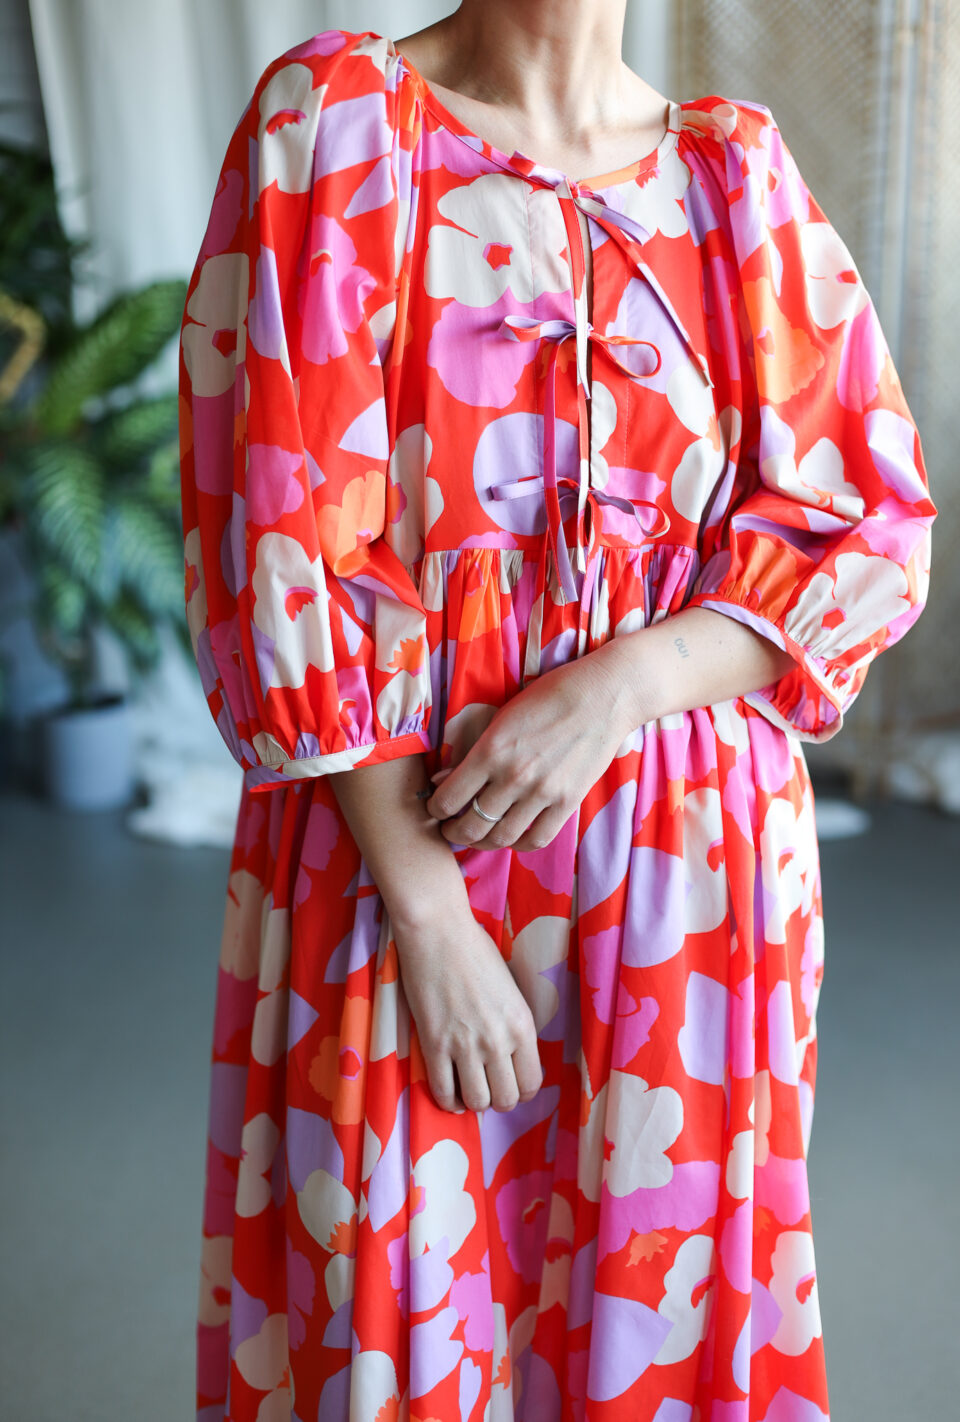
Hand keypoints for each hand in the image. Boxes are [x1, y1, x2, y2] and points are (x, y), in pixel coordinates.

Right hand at [392, 898, 542, 1113]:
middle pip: (506, 1099)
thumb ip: (513, 1025)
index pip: (531, 1083)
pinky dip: (447, 1100)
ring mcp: (465, 1045)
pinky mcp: (434, 1045)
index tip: (510, 1084)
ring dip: (474, 1101)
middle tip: (488, 1086)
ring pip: (477, 1102)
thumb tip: (508, 1056)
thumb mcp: (511, 990)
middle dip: (499, 1099)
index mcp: (522, 1025)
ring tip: (468, 1088)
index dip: (521, 1091)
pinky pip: (443, 1092)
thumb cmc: (475, 951)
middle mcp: (498, 1041)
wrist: (438, 932)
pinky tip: (449, 1092)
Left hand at [423, 647, 635, 851]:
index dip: (434, 810)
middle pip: (471, 825)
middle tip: (450, 830)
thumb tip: (445, 779)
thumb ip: (475, 752)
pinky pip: (537, 839)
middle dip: (453, 833)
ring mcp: (542, 793)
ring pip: (501, 837)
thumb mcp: (501, 717)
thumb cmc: (548, 697)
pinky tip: (512, 837)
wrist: (602, 696)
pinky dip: (519, 844)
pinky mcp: (568, 802)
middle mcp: (513, 776)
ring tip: (478, 836)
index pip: (448, 799)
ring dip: (483, 842)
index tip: (435, 809)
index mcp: (490, 751)